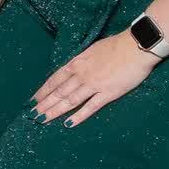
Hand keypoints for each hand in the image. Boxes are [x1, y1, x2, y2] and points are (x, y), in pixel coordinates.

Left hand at [32, 32, 158, 127]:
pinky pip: (90, 107)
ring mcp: (94, 84)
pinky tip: (68, 124)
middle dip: (44, 104)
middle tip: (33, 115)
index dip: (43, 91)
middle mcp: (81, 74)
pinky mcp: (108, 93)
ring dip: (55, 111)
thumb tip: (74, 67)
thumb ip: (82, 61)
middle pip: (59, 92)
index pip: (55, 79)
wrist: (136, 46)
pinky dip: (78, 116)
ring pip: (70, 100)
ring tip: (43, 119)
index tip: (33, 100)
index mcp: (77, 63)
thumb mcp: (92, 50)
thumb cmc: (116, 45)